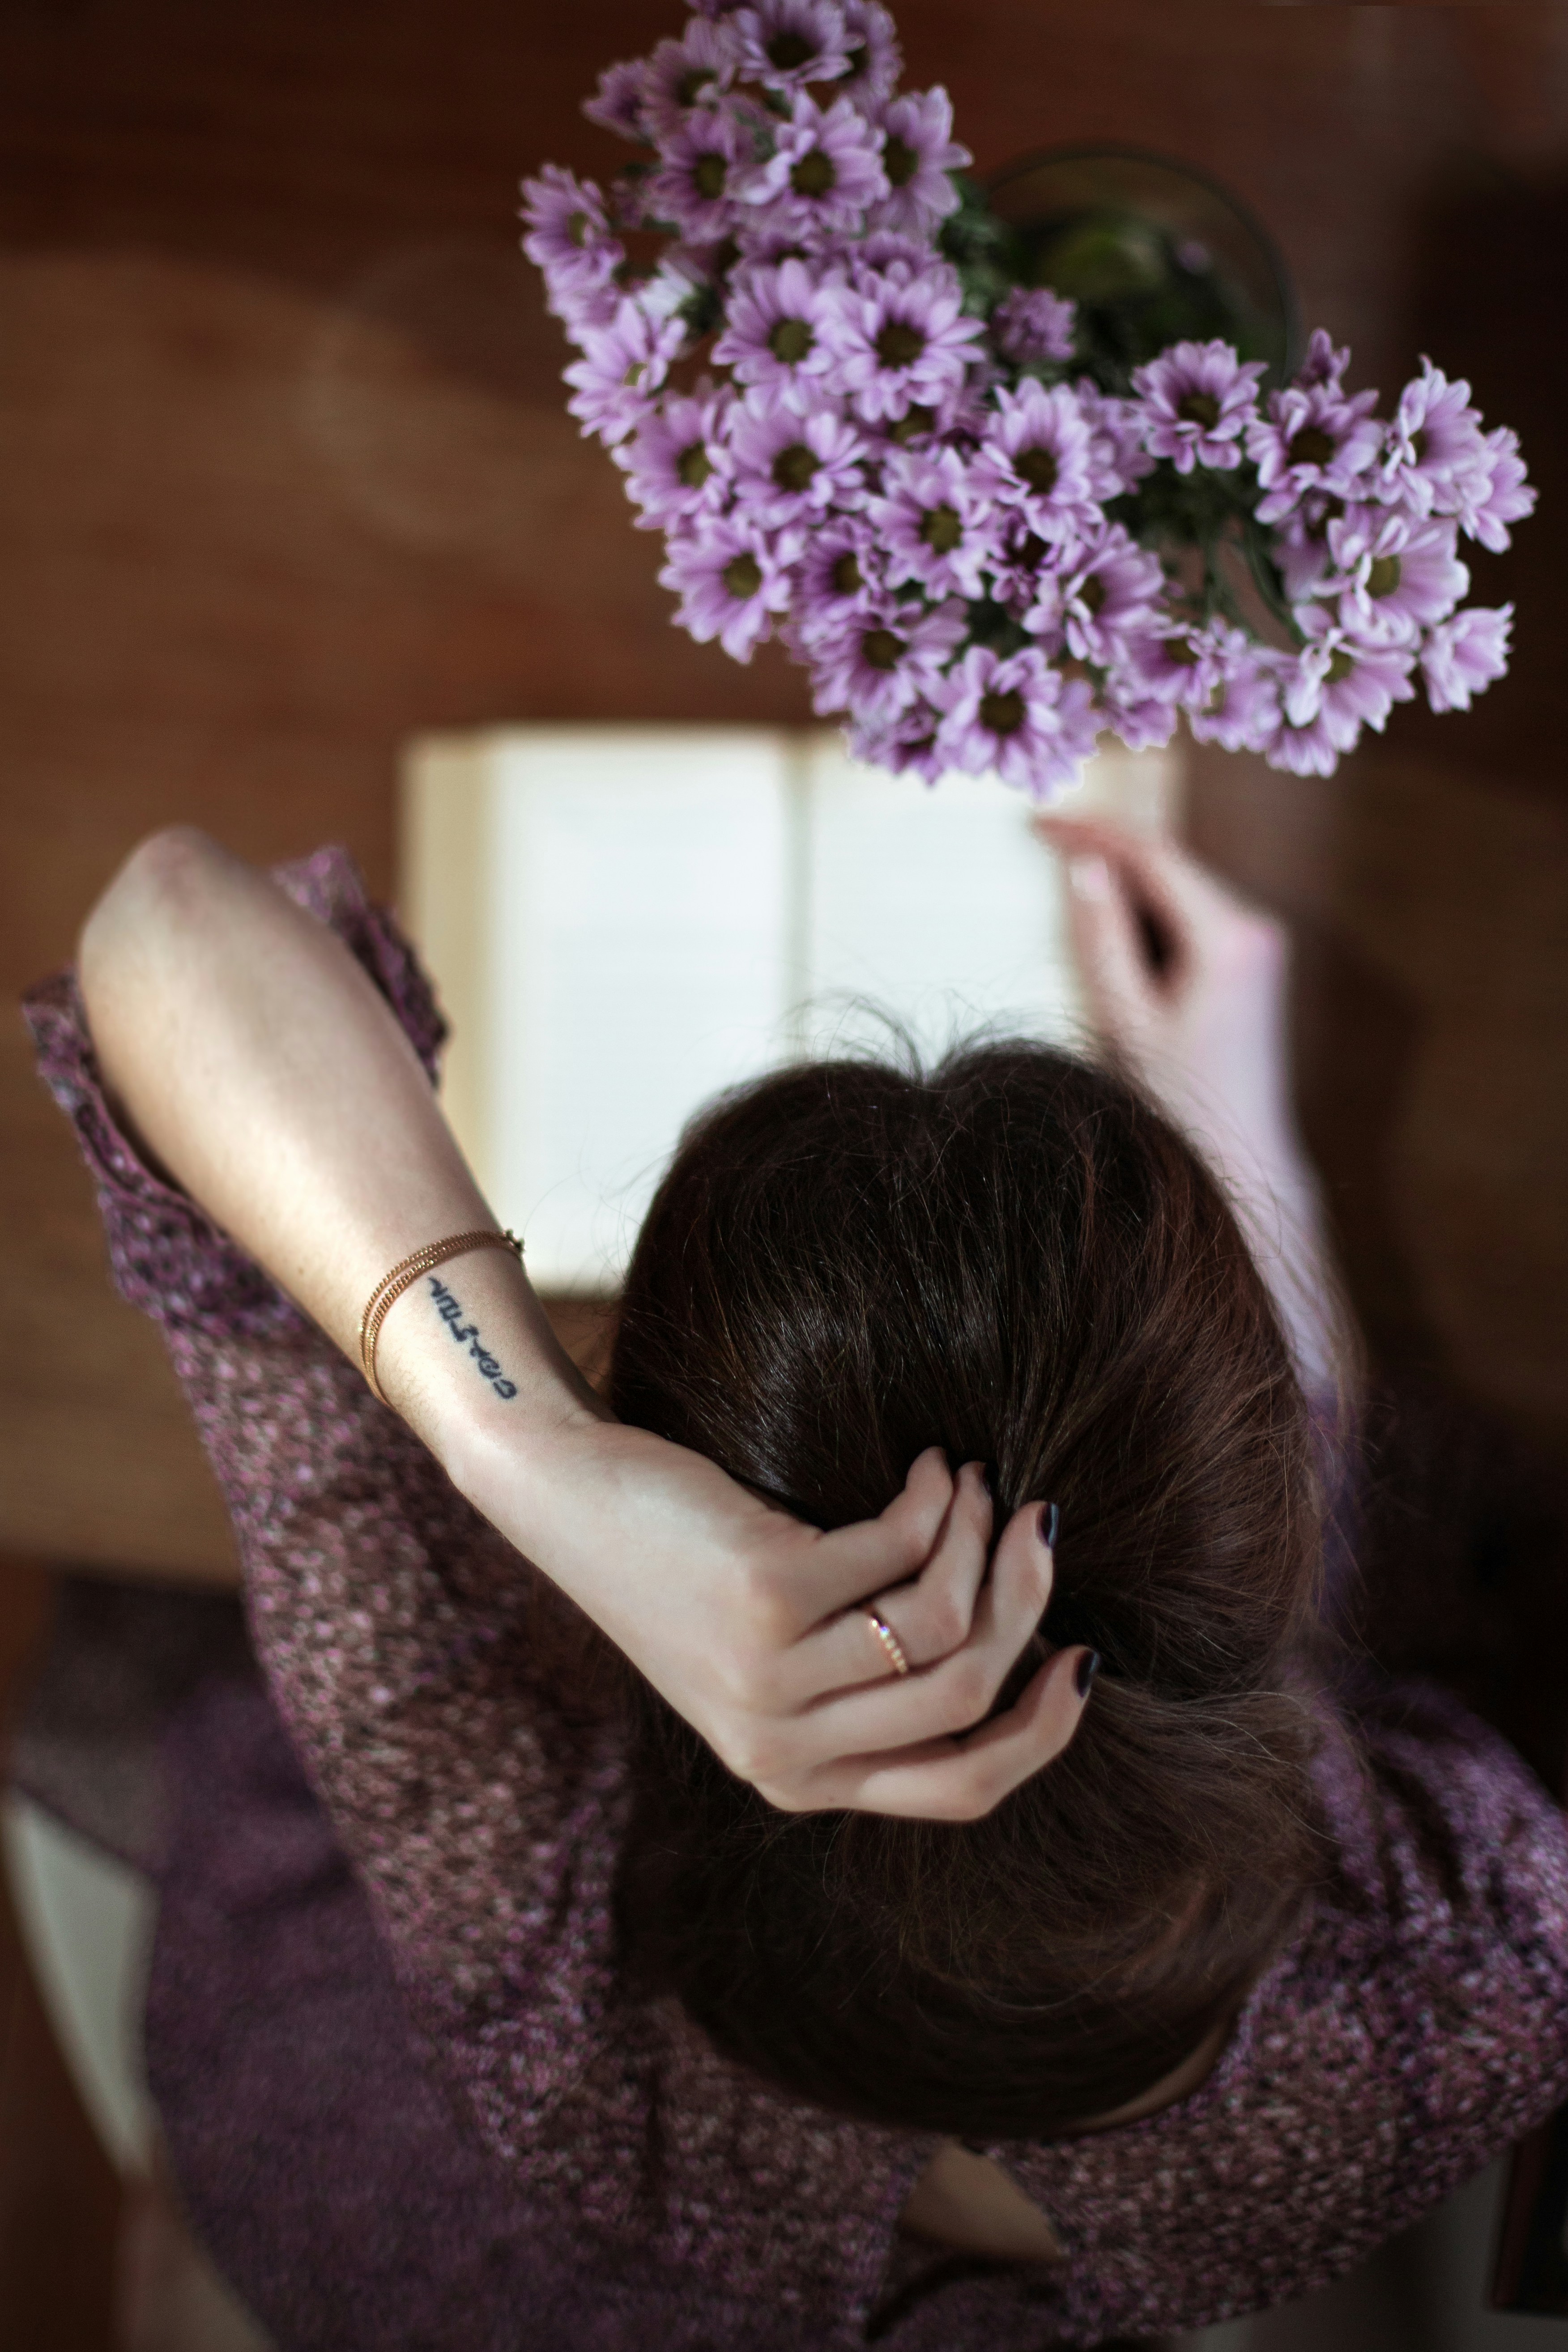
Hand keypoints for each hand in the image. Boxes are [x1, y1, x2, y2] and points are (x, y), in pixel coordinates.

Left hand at [461, 1420, 1094, 1820]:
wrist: (567, 1498)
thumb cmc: (682, 1565)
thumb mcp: (772, 1653)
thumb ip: (869, 1676)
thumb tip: (1014, 1633)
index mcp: (796, 1778)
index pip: (961, 1788)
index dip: (1043, 1729)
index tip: (1082, 1657)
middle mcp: (782, 1748)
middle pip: (968, 1693)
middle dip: (1025, 1599)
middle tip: (1038, 1523)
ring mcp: (770, 1677)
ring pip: (944, 1619)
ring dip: (981, 1537)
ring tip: (974, 1482)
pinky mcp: (765, 1596)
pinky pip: (901, 1550)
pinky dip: (934, 1499)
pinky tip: (927, 1466)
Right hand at [1035, 813, 1339, 1390]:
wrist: (1239, 1152)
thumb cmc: (1181, 1102)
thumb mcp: (1128, 1021)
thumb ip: (1105, 941)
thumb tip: (1085, 867)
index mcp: (1230, 937)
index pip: (1153, 854)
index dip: (1092, 832)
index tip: (1038, 823)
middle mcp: (1255, 927)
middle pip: (1167, 863)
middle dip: (1104, 847)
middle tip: (1039, 836)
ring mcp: (1257, 941)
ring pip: (1175, 885)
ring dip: (1121, 876)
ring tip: (1060, 869)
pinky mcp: (1249, 957)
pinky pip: (1187, 911)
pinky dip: (1143, 906)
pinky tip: (1103, 914)